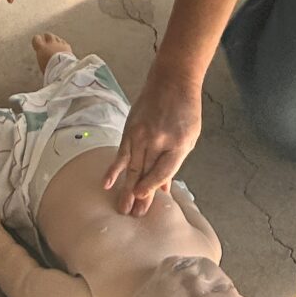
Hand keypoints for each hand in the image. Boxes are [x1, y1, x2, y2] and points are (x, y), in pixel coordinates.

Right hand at [106, 73, 201, 215]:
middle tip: (133, 216)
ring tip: (122, 208)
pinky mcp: (130, 130)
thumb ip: (174, 163)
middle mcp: (158, 140)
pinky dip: (113, 170)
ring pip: (132, 167)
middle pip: (146, 173)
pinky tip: (107, 184)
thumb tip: (164, 189)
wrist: (172, 81)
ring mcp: (142, 134)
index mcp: (178, 143)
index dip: (153, 187)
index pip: (163, 171)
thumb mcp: (188, 137)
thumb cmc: (185, 111)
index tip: (143, 200)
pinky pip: (121, 153)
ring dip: (126, 189)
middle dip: (139, 196)